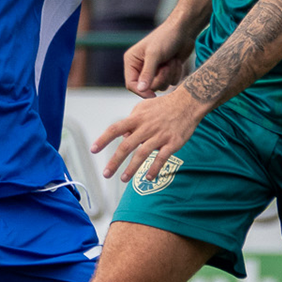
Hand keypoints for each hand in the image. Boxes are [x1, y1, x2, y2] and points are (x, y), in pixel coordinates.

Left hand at [94, 89, 208, 184]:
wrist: (188, 102)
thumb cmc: (162, 106)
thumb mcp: (143, 108)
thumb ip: (131, 122)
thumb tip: (122, 138)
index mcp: (137, 118)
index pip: (115, 129)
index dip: (103, 139)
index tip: (93, 150)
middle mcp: (146, 127)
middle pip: (126, 146)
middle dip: (115, 161)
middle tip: (106, 174)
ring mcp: (160, 135)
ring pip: (142, 154)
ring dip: (132, 169)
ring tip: (123, 179)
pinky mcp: (173, 142)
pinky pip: (161, 158)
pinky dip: (154, 169)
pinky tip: (148, 178)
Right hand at [124, 22, 195, 96]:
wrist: (184, 31)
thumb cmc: (166, 38)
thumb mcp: (155, 55)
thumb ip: (147, 73)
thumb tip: (140, 90)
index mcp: (132, 61)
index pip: (131, 84)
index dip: (141, 91)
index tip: (153, 95)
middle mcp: (141, 67)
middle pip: (147, 88)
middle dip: (160, 79)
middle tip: (166, 67)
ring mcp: (154, 70)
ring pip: (160, 86)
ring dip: (169, 75)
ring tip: (172, 61)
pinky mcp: (166, 72)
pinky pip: (170, 83)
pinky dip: (175, 73)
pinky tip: (176, 61)